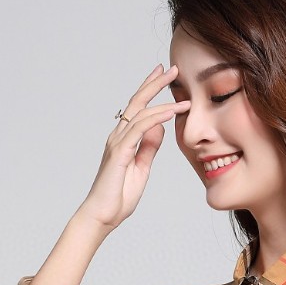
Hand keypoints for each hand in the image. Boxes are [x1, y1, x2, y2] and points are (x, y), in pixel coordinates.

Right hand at [80, 64, 190, 231]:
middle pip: (137, 102)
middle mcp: (118, 136)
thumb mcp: (141, 168)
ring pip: (140, 112)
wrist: (102, 216)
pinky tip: (171, 112)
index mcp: (124, 139)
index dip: (150, 90)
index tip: (164, 75)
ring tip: (182, 93)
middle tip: (172, 68)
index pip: (138, 108)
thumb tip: (160, 128)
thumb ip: (149, 147)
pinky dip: (156, 118)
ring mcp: (117, 143)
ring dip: (162, 100)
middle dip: (155, 83)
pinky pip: (140, 129)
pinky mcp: (119, 153)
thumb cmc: (119, 196)